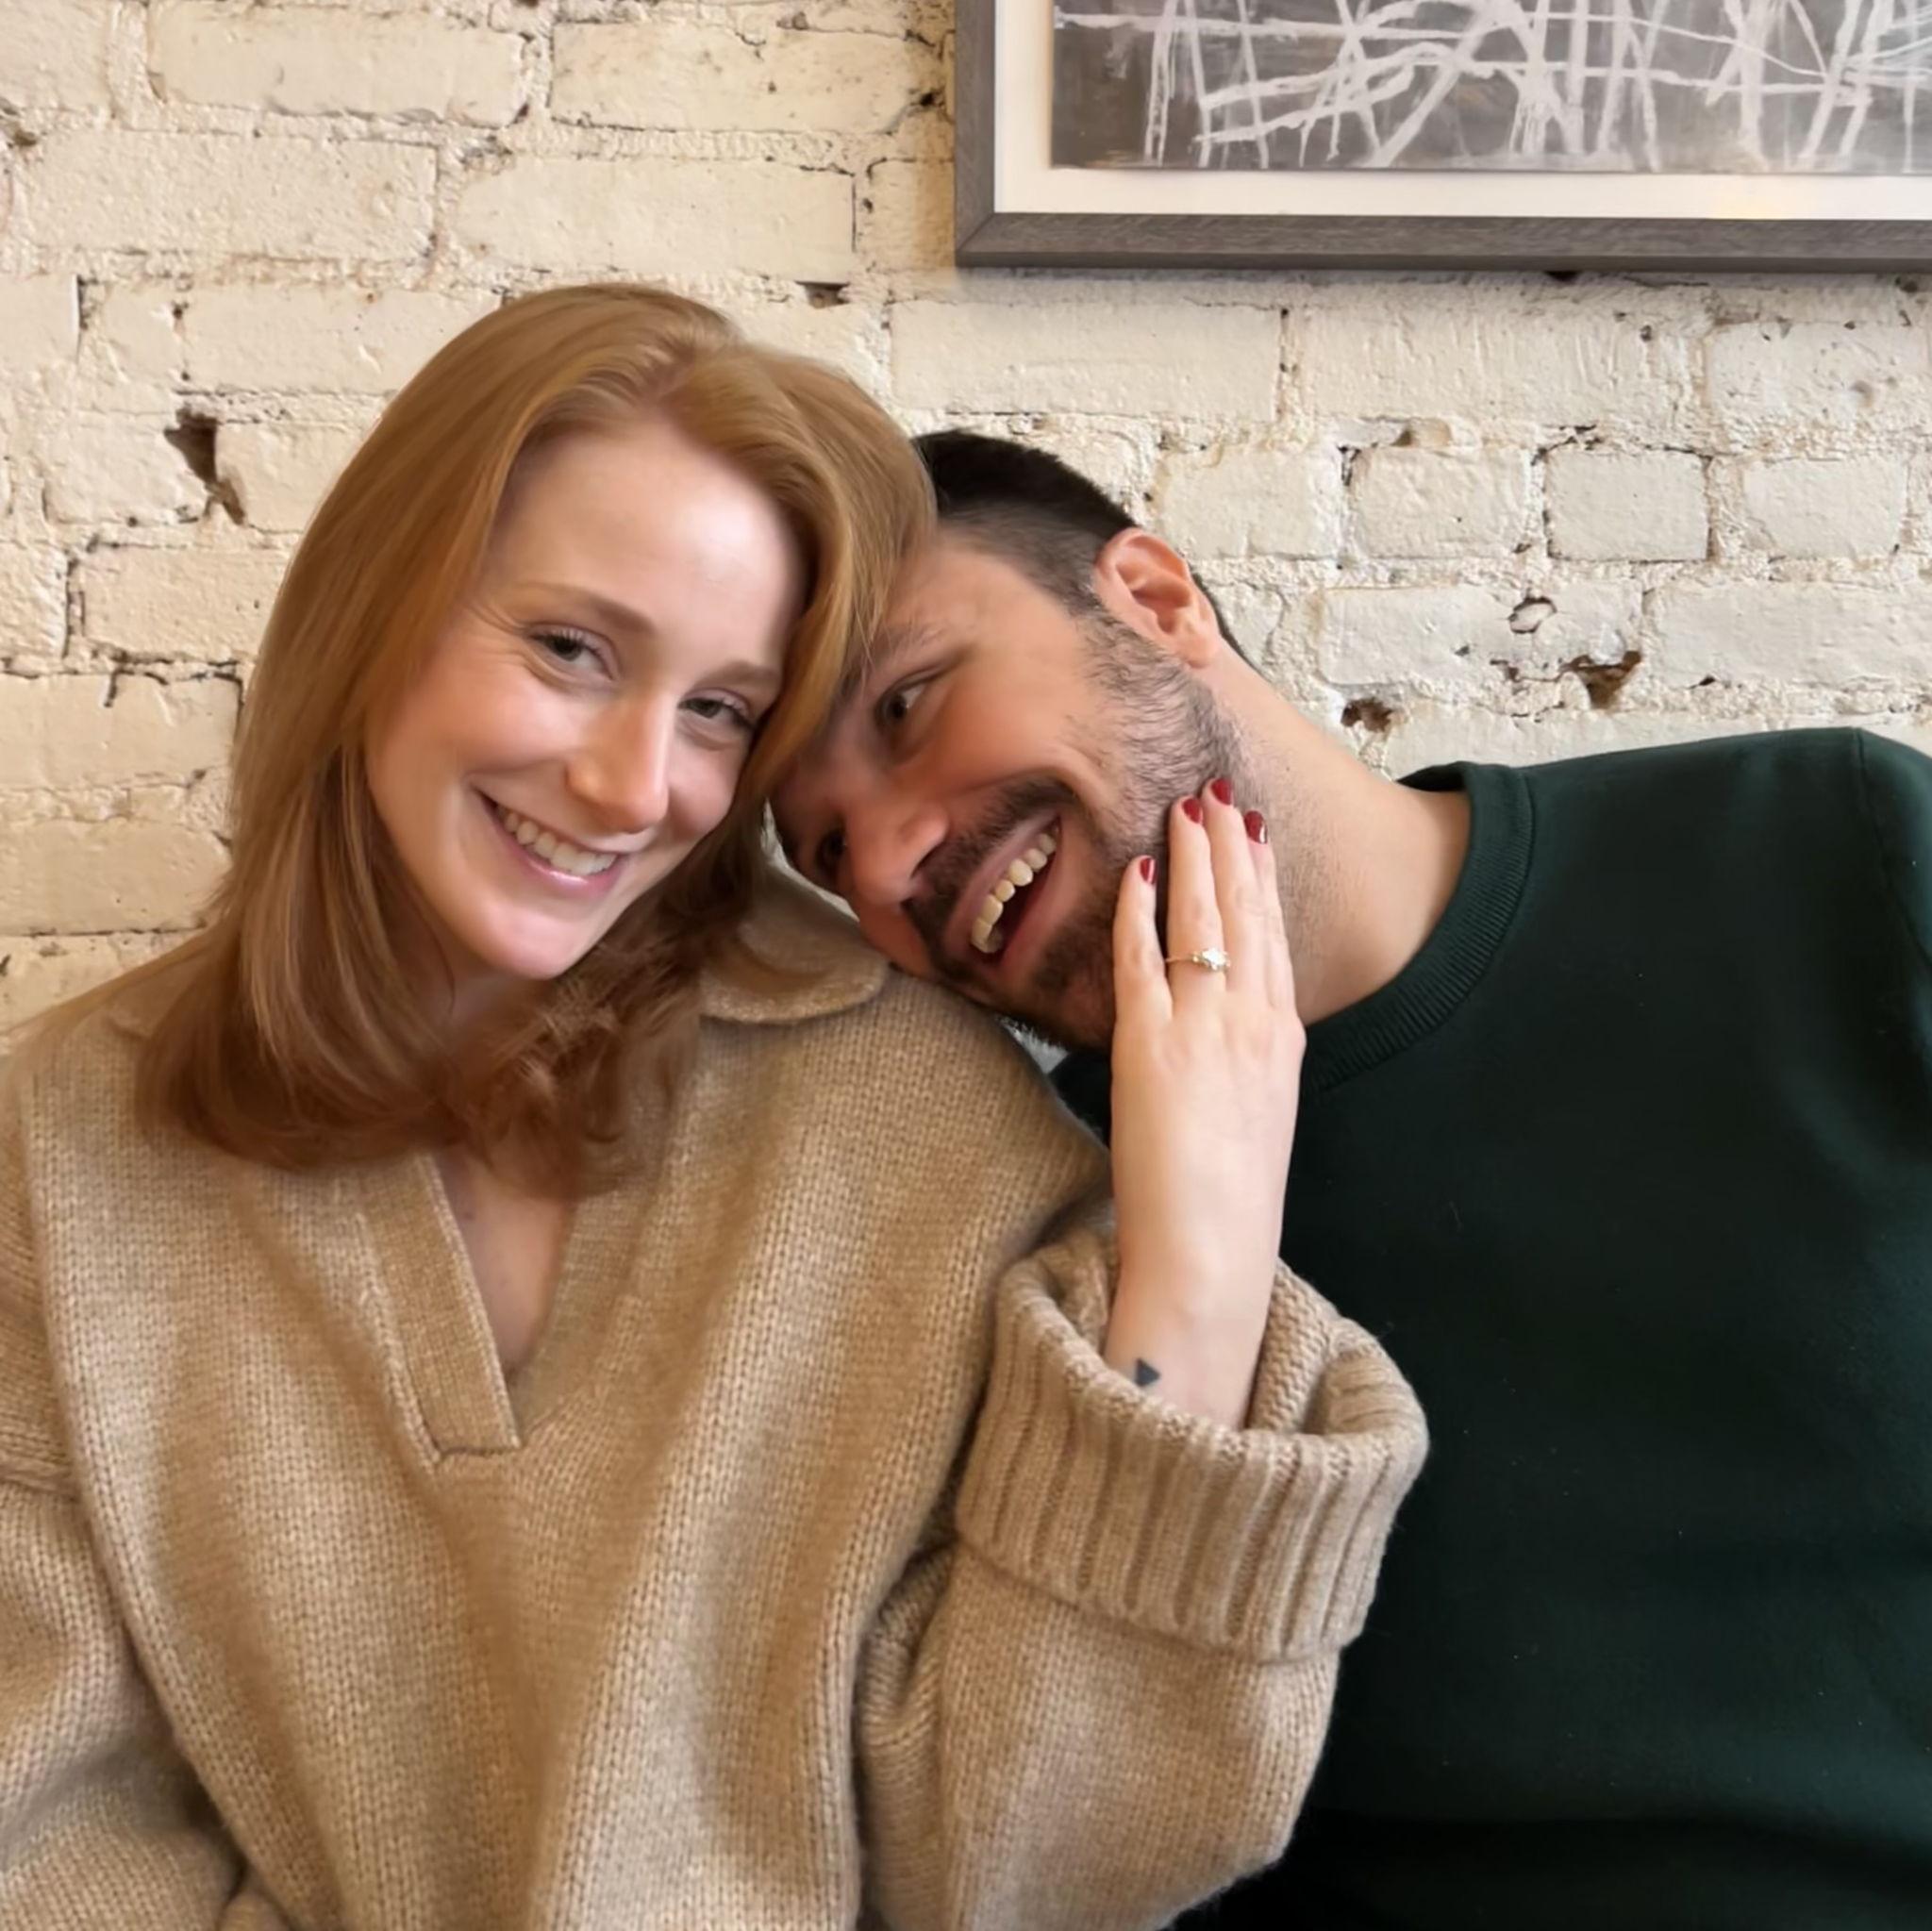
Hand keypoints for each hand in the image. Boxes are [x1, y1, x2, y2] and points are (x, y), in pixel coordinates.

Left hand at [1102, 778, 1303, 1426]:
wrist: (1212, 1253)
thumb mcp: (1258, 1116)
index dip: (1261, 879)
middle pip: (1245, 913)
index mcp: (1283, 1040)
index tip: (1251, 833)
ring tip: (1185, 809)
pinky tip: (1137, 873)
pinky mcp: (1152, 1045)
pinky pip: (1144, 959)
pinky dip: (1141, 911)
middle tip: (1217, 794)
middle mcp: (1254, 1022)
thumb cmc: (1227, 1202)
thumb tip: (1225, 1031)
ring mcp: (1205, 1028)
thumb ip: (1245, 1060)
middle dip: (1229, 847)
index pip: (1274, 937)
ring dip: (1192, 859)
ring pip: (1203, 922)